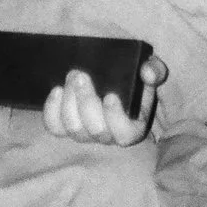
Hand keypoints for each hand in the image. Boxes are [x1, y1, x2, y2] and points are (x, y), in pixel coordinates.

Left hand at [42, 54, 166, 146]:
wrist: (112, 76)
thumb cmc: (133, 78)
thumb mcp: (149, 72)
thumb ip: (154, 70)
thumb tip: (147, 73)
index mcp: (132, 127)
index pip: (124, 133)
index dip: (115, 118)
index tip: (110, 95)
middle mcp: (108, 136)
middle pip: (95, 130)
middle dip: (86, 101)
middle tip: (80, 75)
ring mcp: (85, 133)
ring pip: (73, 128)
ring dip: (69, 102)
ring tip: (71, 76)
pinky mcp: (65, 127)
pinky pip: (55, 127)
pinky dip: (52, 110)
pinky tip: (56, 90)